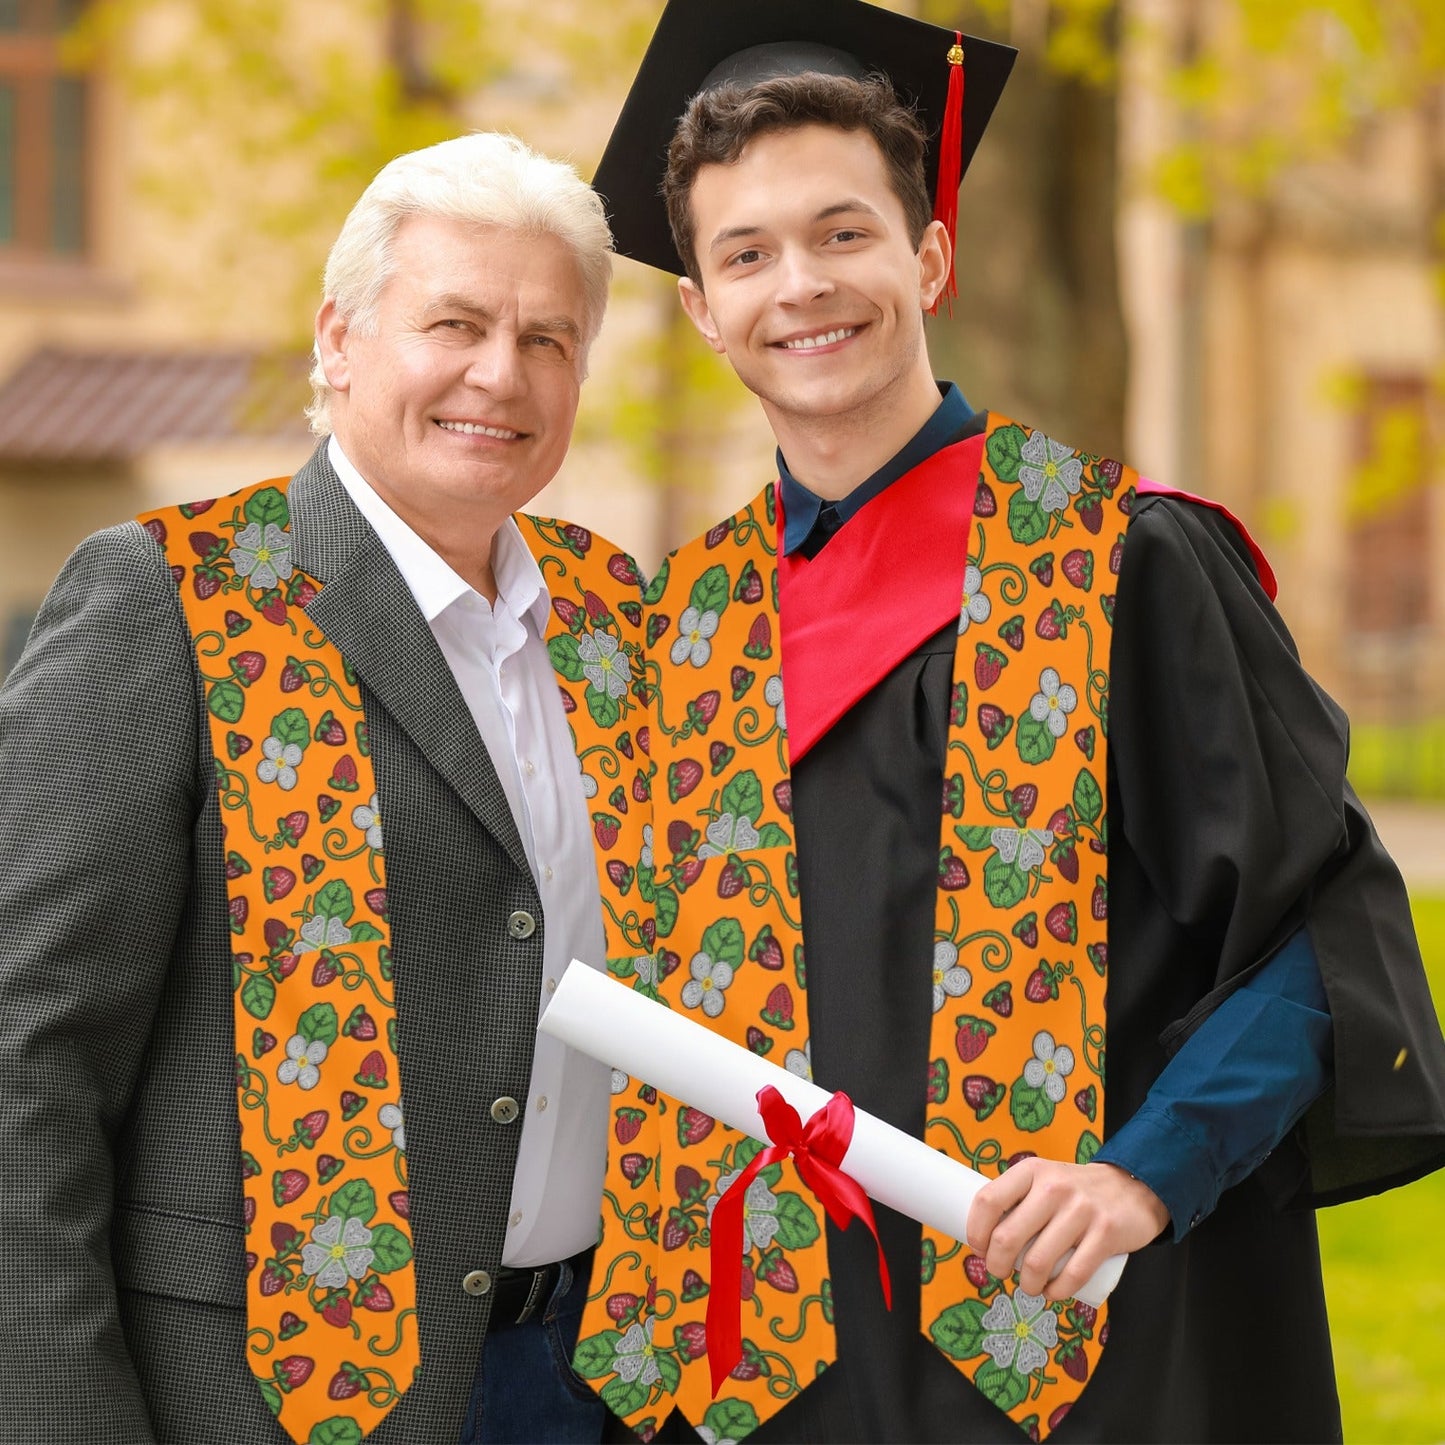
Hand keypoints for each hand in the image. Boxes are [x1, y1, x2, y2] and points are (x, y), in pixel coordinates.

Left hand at [966, 1160, 1169, 1300]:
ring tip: (1028, 1286)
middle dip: (996, 1266)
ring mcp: (1081, 1210)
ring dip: (1026, 1285)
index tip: (978, 1248)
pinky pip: (1072, 1275)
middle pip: (1007, 1238)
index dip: (975, 1231)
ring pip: (1037, 1262)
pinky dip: (1056, 1292)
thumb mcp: (1043, 1179)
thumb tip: (984, 1235)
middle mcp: (1053, 1187)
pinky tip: (1051, 1292)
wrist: (1132, 1188)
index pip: (988, 1201)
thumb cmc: (1075, 1191)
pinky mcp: (1106, 1234)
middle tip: (1000, 1272)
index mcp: (1031, 1171)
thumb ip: (1018, 1199)